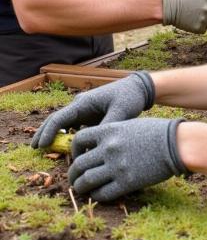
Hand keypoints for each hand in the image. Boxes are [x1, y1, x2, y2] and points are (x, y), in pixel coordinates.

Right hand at [31, 71, 154, 148]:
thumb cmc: (130, 97)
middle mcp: (81, 105)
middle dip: (44, 133)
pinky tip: (67, 150)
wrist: (139, 88)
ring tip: (45, 151)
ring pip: (64, 124)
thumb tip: (93, 145)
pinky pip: (75, 127)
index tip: (41, 146)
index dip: (49, 132)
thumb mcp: (120, 112)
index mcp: (84, 102)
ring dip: (55, 135)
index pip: (60, 117)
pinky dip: (68, 137)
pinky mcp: (90, 116)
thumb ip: (106, 128)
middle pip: (57, 120)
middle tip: (34, 149)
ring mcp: (85, 110)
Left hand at [69, 118, 187, 201]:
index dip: (73, 150)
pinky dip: (97, 196)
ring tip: (83, 188)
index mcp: (110, 131)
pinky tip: (99, 194)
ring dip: (81, 187)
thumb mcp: (131, 125)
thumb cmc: (158, 132)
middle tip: (75, 178)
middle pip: (78, 164)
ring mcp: (117, 166)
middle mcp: (109, 148)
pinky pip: (102, 194)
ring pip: (86, 181)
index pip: (78, 140)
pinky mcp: (127, 182)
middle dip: (73, 174)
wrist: (177, 143)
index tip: (77, 156)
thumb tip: (97, 147)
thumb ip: (112, 134)